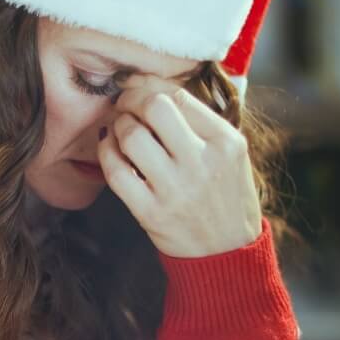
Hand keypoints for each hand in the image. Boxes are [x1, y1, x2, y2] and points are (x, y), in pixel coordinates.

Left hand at [98, 83, 261, 257]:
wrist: (228, 254)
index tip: (139, 87)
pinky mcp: (151, 213)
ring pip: (132, 137)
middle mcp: (202, 163)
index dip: (150, 85)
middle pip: (154, 108)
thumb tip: (156, 88)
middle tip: (125, 104)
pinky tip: (110, 148)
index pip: (180, 96)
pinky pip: (116, 172)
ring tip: (120, 128)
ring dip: (118, 125)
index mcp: (226, 143)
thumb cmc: (226, 198)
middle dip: (131, 99)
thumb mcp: (232, 155)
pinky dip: (106, 153)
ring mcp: (176, 190)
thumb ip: (202, 123)